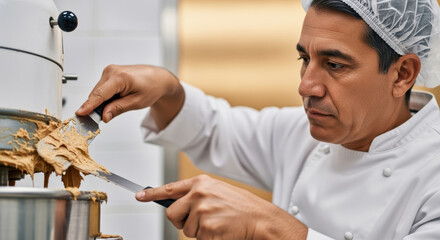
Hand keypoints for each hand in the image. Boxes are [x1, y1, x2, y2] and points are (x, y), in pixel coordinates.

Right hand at [76, 65, 183, 127]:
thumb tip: (104, 116)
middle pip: (96, 94)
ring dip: (102, 102)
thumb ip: (118, 108)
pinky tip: (116, 99)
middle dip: (96, 107)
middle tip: (103, 118)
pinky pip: (102, 88)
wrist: (158, 78)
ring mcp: (110, 70)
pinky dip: (105, 97)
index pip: (99, 94)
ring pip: (98, 91)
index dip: (88, 106)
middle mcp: (112, 71)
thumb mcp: (136, 102)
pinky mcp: (110, 72)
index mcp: (120, 77)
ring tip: (119, 104)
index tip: (79, 114)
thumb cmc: (152, 88)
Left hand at [136, 175, 307, 239]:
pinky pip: (197, 239)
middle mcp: (199, 194)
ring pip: (185, 230)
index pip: (170, 188)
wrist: (261, 220)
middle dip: (181, 221)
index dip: (151, 194)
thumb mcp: (218, 191)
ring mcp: (202, 211)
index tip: (139, 196)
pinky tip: (221, 231)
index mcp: (201, 183)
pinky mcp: (207, 228)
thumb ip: (197, 194)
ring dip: (199, 231)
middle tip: (201, 221)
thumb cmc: (242, 207)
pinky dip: (208, 239)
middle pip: (172, 214)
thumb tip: (178, 203)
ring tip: (218, 223)